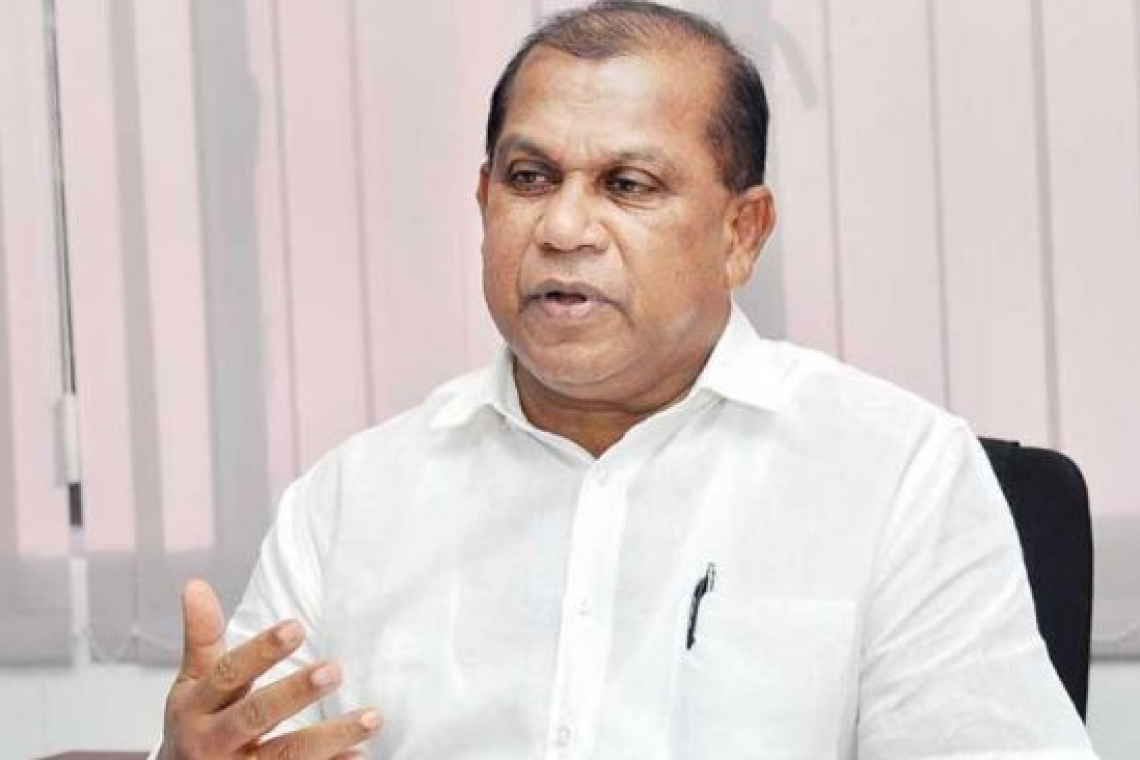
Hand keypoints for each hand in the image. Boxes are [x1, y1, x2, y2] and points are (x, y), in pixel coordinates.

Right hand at [158, 579, 380, 758]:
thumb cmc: (198, 724)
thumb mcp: (193, 683)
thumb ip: (202, 638)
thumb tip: (196, 584)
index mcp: (196, 706)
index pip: (229, 674)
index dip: (261, 652)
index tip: (295, 627)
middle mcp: (213, 742)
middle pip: (256, 716)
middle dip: (294, 693)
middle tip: (335, 669)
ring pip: (287, 755)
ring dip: (331, 736)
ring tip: (373, 717)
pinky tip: (359, 756)